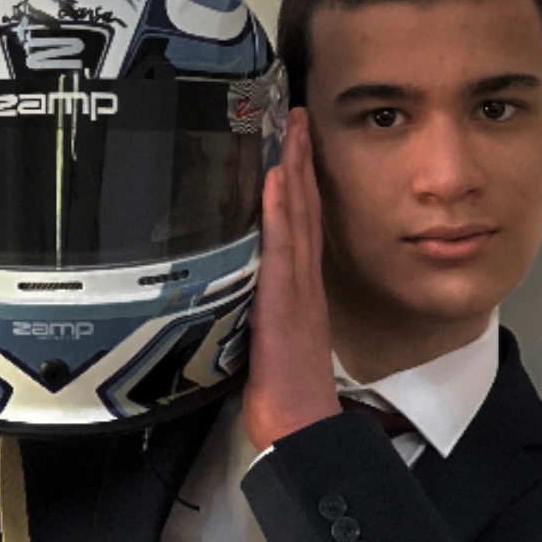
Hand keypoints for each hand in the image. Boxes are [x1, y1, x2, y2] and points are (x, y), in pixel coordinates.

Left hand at [243, 107, 341, 453]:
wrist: (299, 426)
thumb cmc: (283, 395)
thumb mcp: (266, 344)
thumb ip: (258, 314)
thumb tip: (239, 297)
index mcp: (297, 292)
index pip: (300, 226)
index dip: (299, 182)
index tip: (294, 144)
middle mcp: (300, 283)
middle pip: (302, 210)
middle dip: (299, 160)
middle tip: (296, 115)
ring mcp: (294, 290)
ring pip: (294, 218)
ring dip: (292, 170)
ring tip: (290, 127)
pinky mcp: (282, 302)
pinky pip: (281, 247)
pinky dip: (280, 211)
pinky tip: (276, 180)